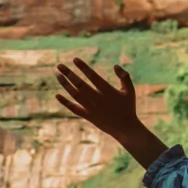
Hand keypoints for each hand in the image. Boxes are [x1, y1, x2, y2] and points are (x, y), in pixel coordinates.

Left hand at [54, 59, 168, 168]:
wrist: (125, 128)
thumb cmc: (128, 107)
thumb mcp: (130, 90)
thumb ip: (125, 76)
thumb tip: (115, 65)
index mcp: (107, 90)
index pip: (92, 76)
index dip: (83, 67)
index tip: (74, 59)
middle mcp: (97, 98)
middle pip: (80, 84)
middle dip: (69, 74)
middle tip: (59, 66)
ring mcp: (91, 108)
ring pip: (75, 94)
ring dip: (65, 85)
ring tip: (58, 75)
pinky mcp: (87, 116)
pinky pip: (74, 108)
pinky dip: (65, 102)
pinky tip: (57, 95)